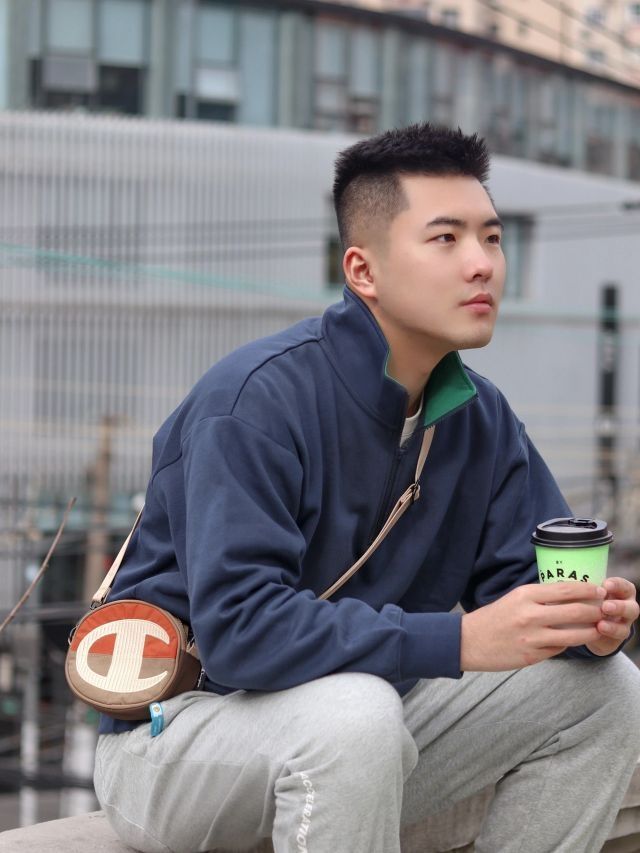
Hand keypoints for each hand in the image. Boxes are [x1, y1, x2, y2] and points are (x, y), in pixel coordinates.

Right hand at [461, 582, 606, 671]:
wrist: (468, 641)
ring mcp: (532, 638)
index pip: (565, 589)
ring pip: (573, 635)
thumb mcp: (514, 598)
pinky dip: (567, 644)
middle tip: (603, 609)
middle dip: (595, 610)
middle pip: (575, 612)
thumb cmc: (493, 617)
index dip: (587, 590)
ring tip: (597, 628)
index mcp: (525, 595)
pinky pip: (559, 649)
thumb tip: (569, 595)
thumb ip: (539, 596)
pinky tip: (570, 640)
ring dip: (590, 631)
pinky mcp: (532, 656)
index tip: (599, 590)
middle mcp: (530, 615)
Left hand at [585, 577, 638, 656]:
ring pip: (625, 625)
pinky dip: (608, 634)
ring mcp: (624, 622)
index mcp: (620, 591)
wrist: (591, 626)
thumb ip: (581, 590)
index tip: (606, 584)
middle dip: (619, 607)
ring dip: (613, 625)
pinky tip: (598, 631)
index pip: (623, 586)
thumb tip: (561, 584)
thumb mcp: (586, 593)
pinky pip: (617, 636)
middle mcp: (626, 606)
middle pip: (630, 607)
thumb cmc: (588, 601)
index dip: (616, 584)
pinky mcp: (618, 636)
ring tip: (601, 624)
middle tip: (606, 606)